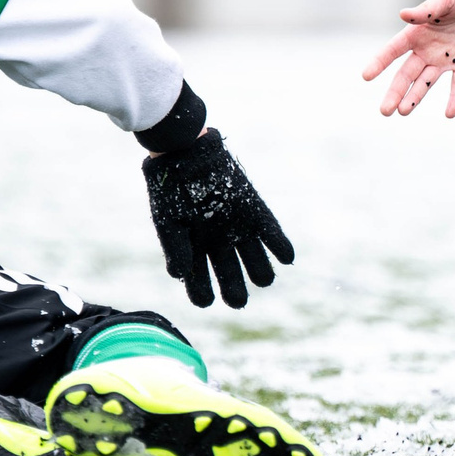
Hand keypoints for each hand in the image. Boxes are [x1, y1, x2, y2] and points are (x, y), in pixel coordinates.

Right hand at [143, 131, 294, 308]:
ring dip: (262, 273)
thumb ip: (174, 248)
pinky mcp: (255, 214)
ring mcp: (238, 230)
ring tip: (263, 279)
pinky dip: (281, 247)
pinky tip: (286, 257)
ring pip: (255, 261)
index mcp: (195, 251)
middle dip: (236, 292)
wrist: (186, 155)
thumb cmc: (172, 190)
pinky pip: (272, 235)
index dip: (203, 295)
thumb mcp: (168, 220)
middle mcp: (219, 245)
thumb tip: (179, 275)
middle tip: (238, 300)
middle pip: (232, 277)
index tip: (206, 301)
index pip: (201, 283)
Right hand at [365, 0, 454, 117]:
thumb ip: (424, 11)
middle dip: (396, 91)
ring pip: (427, 81)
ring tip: (403, 112)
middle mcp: (428, 48)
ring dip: (416, 97)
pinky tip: (450, 114)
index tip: (366, 76)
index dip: (380, 62)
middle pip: (407, 73)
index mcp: (417, 32)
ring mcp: (446, 57)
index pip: (394, 50)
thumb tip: (403, 14)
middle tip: (385, 111)